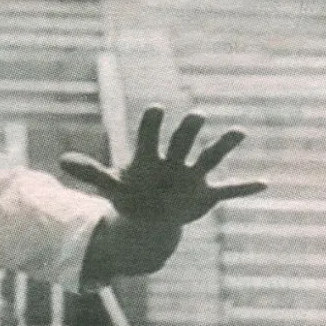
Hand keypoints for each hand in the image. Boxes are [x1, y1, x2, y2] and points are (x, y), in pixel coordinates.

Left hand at [59, 106, 265, 224]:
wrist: (150, 216)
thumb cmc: (131, 194)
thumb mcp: (111, 186)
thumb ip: (91, 173)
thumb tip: (60, 161)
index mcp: (149, 157)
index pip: (149, 135)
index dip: (152, 123)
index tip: (156, 108)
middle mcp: (174, 161)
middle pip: (182, 141)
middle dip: (188, 130)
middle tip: (196, 115)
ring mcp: (191, 177)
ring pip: (209, 158)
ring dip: (223, 146)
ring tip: (238, 131)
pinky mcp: (205, 195)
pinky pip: (228, 190)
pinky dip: (244, 188)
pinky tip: (264, 182)